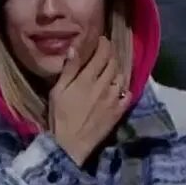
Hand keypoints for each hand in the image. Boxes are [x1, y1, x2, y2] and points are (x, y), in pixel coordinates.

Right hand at [48, 36, 130, 164]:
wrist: (71, 144)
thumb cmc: (60, 117)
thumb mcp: (58, 91)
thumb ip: (69, 69)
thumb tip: (74, 48)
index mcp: (87, 79)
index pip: (101, 54)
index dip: (104, 44)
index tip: (101, 40)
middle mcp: (104, 86)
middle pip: (113, 63)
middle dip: (111, 54)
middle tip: (106, 52)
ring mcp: (113, 99)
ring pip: (121, 77)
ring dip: (117, 70)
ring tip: (111, 69)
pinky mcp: (119, 112)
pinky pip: (127, 95)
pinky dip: (124, 88)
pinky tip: (118, 88)